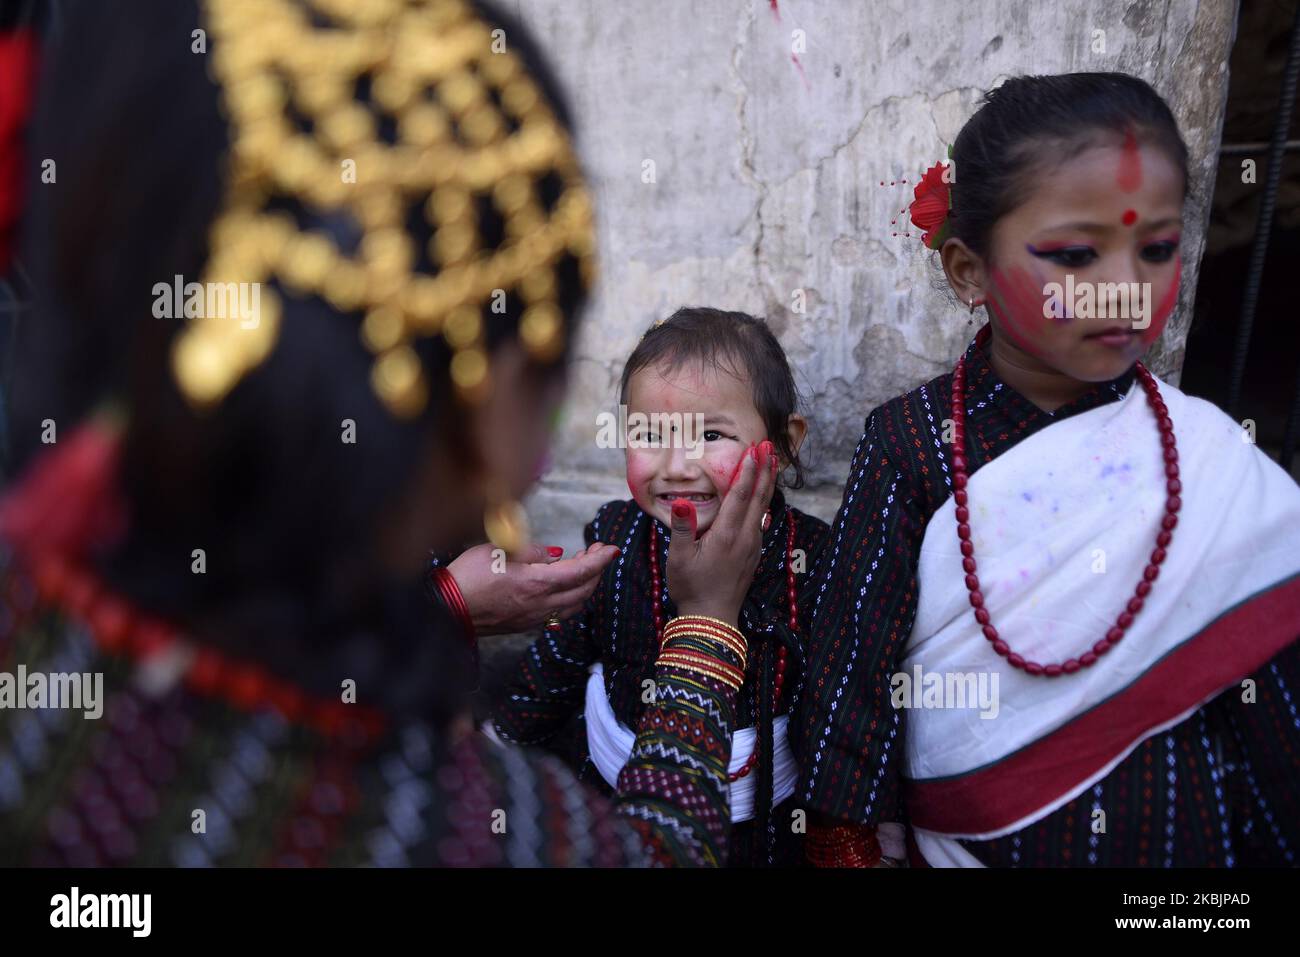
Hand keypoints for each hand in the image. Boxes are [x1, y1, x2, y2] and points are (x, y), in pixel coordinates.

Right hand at [445, 540, 618, 635]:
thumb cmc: (467, 576)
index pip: (581, 571)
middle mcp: (540, 604)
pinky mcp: (525, 624)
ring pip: (574, 604)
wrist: (447, 608)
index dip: (600, 559)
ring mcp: (534, 618)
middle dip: (596, 570)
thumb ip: (532, 551)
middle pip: (584, 590)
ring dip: (585, 585)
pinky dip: (571, 598)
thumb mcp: (500, 550)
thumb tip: (555, 554)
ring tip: (583, 566)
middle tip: (597, 551)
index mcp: (536, 583)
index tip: (612, 548)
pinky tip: (564, 586)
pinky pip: (559, 613)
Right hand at [664, 440, 776, 625]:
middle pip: (759, 496)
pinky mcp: (753, 553)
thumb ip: (682, 527)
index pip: (740, 495)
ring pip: (763, 507)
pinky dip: (763, 501)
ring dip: (767, 482)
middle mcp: (745, 537)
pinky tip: (763, 496)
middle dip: (764, 468)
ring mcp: (752, 545)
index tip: (754, 449)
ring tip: (772, 462)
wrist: (712, 619)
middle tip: (769, 445)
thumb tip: (680, 501)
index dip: (748, 470)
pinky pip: (761, 520)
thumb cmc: (691, 588)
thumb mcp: (679, 558)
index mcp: (727, 534)